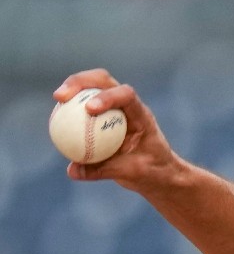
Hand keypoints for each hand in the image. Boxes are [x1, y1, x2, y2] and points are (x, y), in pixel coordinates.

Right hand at [53, 69, 182, 192]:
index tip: (89, 109)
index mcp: (141, 115)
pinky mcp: (104, 115)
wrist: (158, 171)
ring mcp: (115, 108)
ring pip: (93, 88)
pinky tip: (56, 117)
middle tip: (62, 95)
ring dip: (74, 87)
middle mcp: (128, 106)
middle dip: (82, 81)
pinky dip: (72, 107)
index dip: (107, 96)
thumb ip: (104, 170)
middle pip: (104, 81)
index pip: (127, 96)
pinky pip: (85, 106)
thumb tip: (72, 170)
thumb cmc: (151, 170)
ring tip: (58, 97)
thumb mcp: (132, 173)